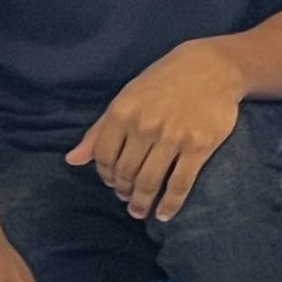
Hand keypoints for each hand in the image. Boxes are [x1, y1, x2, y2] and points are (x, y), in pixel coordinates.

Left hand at [65, 41, 243, 219]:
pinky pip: (179, 183)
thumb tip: (71, 160)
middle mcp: (144, 126)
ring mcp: (172, 137)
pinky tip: (164, 213)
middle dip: (123, 192)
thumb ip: (99, 131)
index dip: (105, 175)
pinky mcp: (198, 146)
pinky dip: (170, 204)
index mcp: (122, 111)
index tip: (111, 183)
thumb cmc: (163, 81)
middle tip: (127, 200)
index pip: (104, 156)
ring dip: (141, 202)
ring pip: (150, 181)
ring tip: (139, 211)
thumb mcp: (126, 97)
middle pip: (126, 172)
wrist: (210, 68)